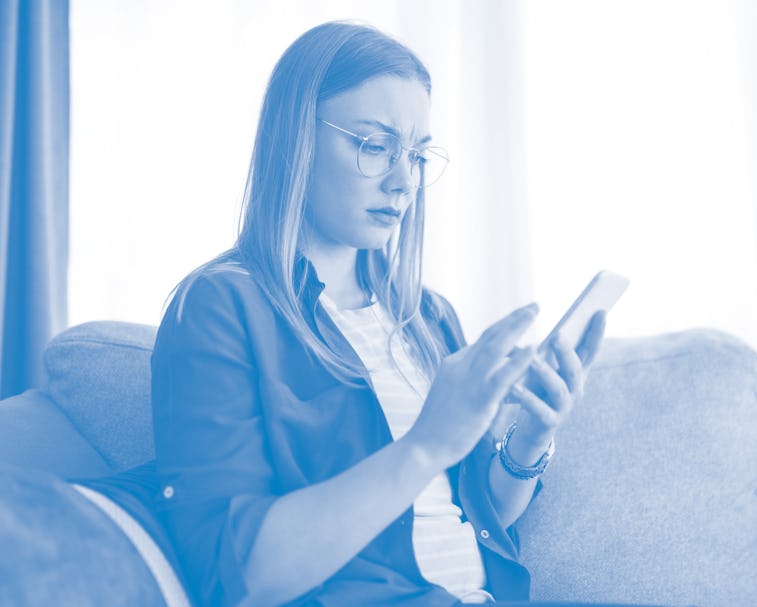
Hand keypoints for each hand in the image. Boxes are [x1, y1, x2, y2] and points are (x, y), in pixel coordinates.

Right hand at [406, 303, 538, 469]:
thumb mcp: (452, 393)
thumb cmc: (438, 425)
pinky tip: (534, 348)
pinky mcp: (478, 399)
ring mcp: (469, 381)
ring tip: (534, 312)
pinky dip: (519, 360)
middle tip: (533, 306)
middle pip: (491, 336)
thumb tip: (494, 375)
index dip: (503, 327)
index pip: (483, 341)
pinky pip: (502, 376)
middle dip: (513, 319)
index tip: (519, 317)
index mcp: (453, 364)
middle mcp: (460, 366)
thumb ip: (471, 380)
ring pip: (496, 347)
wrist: (423, 446)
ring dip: (517, 327)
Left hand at [510, 311, 605, 451]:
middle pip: (575, 368)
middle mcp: (575, 389)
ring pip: (559, 388)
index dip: (597, 332)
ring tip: (532, 359)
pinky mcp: (549, 422)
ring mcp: (564, 407)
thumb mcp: (545, 368)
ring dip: (545, 372)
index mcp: (575, 373)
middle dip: (566, 351)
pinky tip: (514, 387)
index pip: (589, 349)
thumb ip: (545, 349)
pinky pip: (540, 410)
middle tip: (556, 335)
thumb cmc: (538, 391)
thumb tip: (531, 316)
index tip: (600, 311)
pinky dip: (528, 398)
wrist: (532, 430)